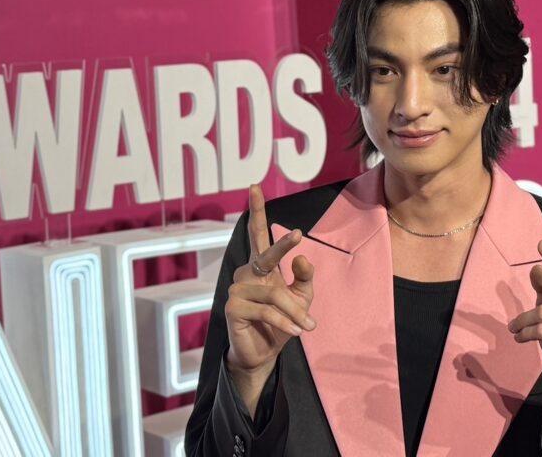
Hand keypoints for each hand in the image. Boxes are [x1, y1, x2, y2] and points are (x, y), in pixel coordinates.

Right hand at [225, 185, 315, 412]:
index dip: (257, 211)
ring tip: (308, 326)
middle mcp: (247, 273)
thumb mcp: (301, 297)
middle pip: (265, 255)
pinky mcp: (233, 307)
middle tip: (296, 235)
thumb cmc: (282, 321)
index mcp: (261, 266)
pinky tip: (296, 331)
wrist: (264, 354)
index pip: (258, 234)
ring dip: (295, 311)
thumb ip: (304, 277)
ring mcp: (237, 289)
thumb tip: (303, 257)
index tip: (255, 188)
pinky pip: (267, 311)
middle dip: (281, 246)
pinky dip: (285, 322)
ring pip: (275, 293)